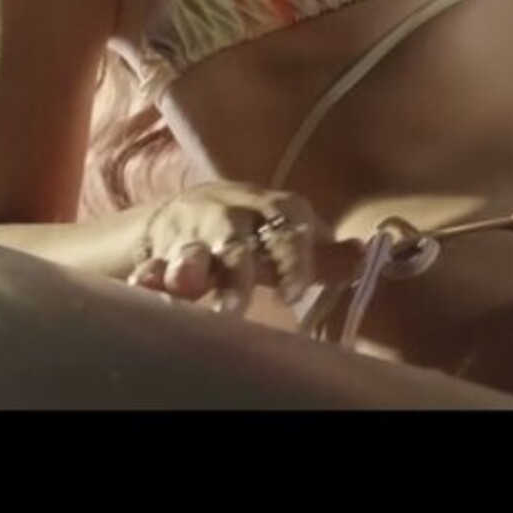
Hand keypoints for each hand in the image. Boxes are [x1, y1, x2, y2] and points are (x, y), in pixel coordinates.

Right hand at [126, 182, 364, 316]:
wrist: (184, 210)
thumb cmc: (249, 232)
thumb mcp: (283, 238)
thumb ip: (321, 255)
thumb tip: (366, 256)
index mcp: (267, 207)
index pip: (287, 222)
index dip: (293, 255)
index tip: (295, 291)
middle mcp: (229, 214)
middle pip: (235, 238)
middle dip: (236, 269)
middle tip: (236, 305)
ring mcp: (192, 231)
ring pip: (190, 248)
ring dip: (188, 267)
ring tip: (186, 286)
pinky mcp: (159, 249)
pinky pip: (151, 264)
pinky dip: (147, 276)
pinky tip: (145, 287)